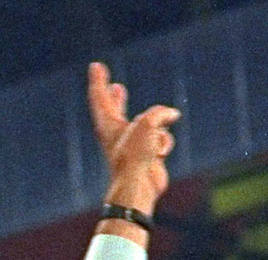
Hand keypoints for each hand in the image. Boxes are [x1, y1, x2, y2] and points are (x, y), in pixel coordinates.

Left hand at [88, 61, 179, 216]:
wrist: (140, 186)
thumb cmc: (136, 155)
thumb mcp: (148, 124)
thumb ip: (159, 113)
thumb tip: (172, 115)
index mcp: (108, 125)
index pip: (99, 97)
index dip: (98, 80)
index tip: (95, 66)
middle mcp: (117, 134)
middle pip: (116, 110)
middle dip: (116, 98)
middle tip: (114, 87)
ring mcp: (132, 144)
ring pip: (153, 123)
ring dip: (158, 133)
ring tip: (151, 149)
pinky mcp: (146, 154)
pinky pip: (163, 138)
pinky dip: (164, 145)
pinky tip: (158, 157)